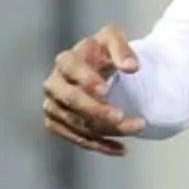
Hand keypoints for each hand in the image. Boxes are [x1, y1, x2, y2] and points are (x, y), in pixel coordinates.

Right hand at [42, 25, 145, 155]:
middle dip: (97, 110)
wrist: (94, 66)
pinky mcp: (57, 122)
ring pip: (75, 122)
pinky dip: (98, 145)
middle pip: (71, 99)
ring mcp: (53, 105)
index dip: (86, 80)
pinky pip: (75, 138)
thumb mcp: (113, 38)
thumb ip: (122, 49)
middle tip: (122, 117)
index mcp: (66, 60)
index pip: (71, 68)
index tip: (106, 91)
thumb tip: (132, 67)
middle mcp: (54, 83)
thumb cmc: (103, 51)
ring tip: (135, 128)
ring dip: (105, 129)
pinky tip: (120, 149)